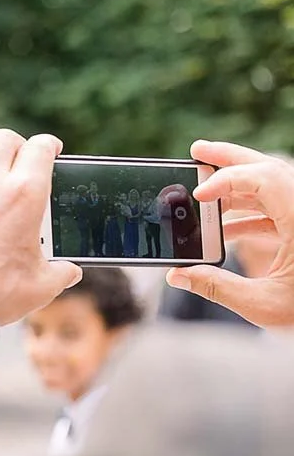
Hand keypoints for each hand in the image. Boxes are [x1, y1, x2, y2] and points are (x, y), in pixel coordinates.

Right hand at [165, 141, 293, 327]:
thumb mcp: (264, 305)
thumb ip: (217, 287)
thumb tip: (178, 275)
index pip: (266, 179)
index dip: (228, 180)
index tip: (199, 194)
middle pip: (270, 170)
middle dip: (231, 159)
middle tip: (196, 151)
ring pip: (273, 189)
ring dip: (237, 188)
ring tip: (203, 192)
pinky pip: (277, 211)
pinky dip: (248, 214)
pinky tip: (223, 229)